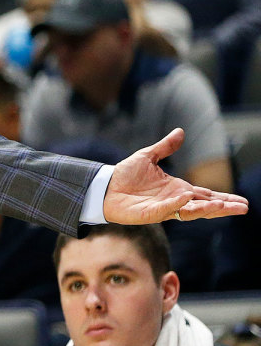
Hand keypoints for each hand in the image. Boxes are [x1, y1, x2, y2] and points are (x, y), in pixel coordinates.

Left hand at [103, 128, 248, 223]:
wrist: (104, 186)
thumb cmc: (125, 175)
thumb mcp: (148, 156)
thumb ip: (165, 147)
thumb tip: (180, 132)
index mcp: (177, 188)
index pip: (205, 195)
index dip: (223, 198)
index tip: (242, 202)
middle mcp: (174, 200)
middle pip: (203, 206)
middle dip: (223, 207)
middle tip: (242, 208)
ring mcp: (162, 208)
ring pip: (189, 211)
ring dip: (206, 209)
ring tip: (223, 205)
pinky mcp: (148, 214)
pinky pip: (165, 210)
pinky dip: (176, 204)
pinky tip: (187, 197)